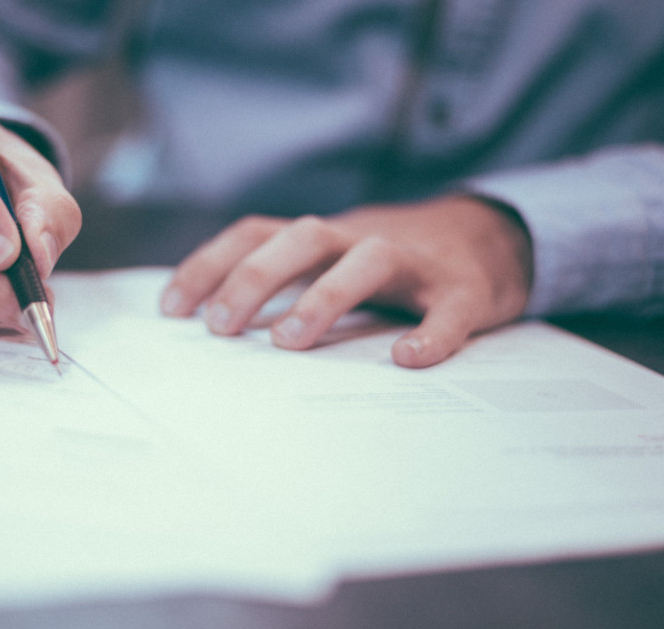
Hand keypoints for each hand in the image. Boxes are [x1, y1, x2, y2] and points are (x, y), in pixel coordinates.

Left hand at [160, 196, 532, 367]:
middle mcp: (362, 239)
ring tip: (289, 342)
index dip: (210, 264)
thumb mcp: (332, 261)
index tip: (171, 309)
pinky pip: (448, 309)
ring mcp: (415, 262)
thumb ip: (285, 283)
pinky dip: (430, 333)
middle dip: (255, 278)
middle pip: (303, 238)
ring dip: (324, 296)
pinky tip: (407, 359)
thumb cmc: (392, 263)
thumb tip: (214, 328)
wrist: (492, 237)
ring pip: (368, 260)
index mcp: (324, 237)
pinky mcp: (464, 290)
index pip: (256, 234)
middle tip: (220, 328)